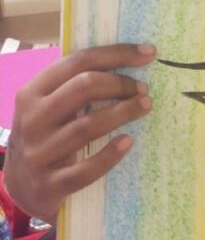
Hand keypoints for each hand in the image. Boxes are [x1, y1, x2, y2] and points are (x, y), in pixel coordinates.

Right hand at [4, 44, 155, 224]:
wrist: (21, 186)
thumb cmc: (46, 135)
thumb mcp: (48, 106)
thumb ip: (74, 85)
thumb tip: (129, 60)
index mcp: (33, 92)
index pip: (79, 61)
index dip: (117, 54)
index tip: (148, 53)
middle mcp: (32, 119)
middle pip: (84, 87)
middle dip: (120, 83)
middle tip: (143, 88)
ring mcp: (38, 153)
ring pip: (88, 126)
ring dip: (123, 112)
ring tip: (145, 106)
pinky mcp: (49, 185)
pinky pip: (85, 169)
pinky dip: (110, 154)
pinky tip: (128, 141)